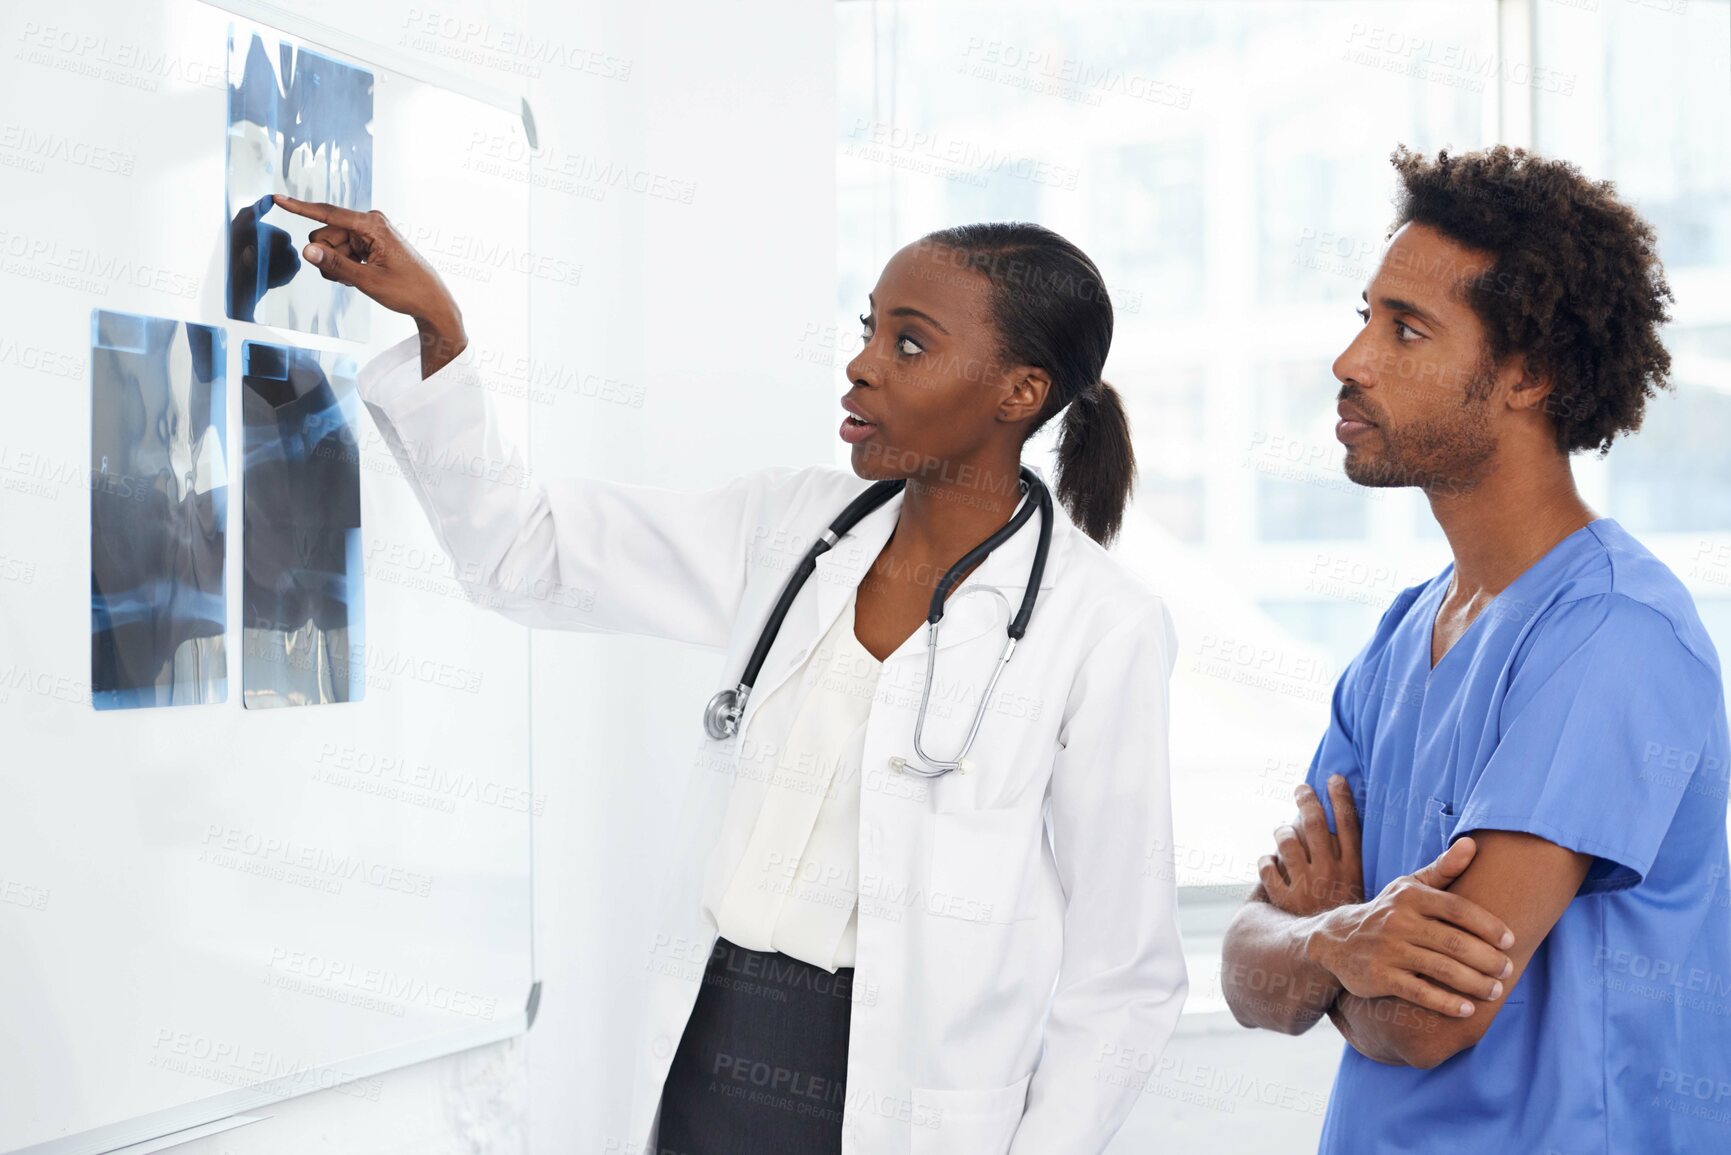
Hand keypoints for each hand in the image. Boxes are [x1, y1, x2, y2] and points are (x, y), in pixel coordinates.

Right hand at [271, 194, 467, 376]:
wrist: (431, 300)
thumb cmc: (407, 290)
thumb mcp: (368, 281)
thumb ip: (335, 265)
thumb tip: (307, 251)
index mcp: (372, 224)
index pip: (328, 213)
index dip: (300, 208)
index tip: (277, 198)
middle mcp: (369, 222)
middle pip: (324, 235)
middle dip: (328, 257)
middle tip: (350, 275)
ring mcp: (368, 233)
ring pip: (330, 246)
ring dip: (337, 265)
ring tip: (359, 277)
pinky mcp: (367, 242)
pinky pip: (340, 252)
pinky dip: (344, 266)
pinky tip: (361, 276)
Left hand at [1261, 774, 1363, 916]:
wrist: (1333, 954)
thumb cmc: (1344, 914)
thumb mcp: (1358, 888)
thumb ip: (1347, 857)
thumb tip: (1331, 822)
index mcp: (1353, 869)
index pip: (1348, 824)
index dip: (1341, 798)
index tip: (1333, 778)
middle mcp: (1330, 874)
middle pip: (1315, 824)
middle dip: (1307, 800)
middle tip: (1301, 788)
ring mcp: (1305, 886)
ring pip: (1287, 841)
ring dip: (1282, 831)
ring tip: (1283, 830)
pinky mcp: (1283, 899)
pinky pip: (1267, 867)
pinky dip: (1266, 860)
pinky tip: (1270, 860)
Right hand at [1306, 837, 1515, 1018]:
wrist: (1336, 940)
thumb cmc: (1388, 912)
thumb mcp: (1409, 887)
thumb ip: (1443, 869)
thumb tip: (1472, 844)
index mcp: (1410, 896)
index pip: (1457, 908)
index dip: (1488, 925)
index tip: (1510, 941)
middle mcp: (1398, 920)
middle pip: (1454, 942)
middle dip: (1488, 959)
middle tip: (1508, 970)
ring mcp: (1387, 949)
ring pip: (1441, 969)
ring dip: (1474, 983)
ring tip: (1495, 990)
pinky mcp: (1379, 976)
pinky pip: (1420, 992)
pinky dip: (1446, 1003)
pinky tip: (1467, 1009)